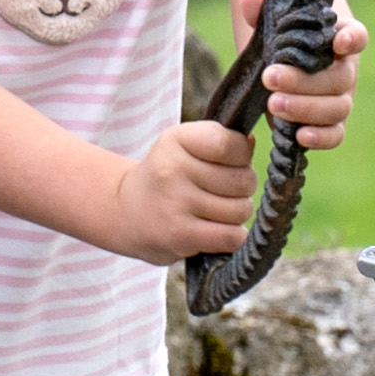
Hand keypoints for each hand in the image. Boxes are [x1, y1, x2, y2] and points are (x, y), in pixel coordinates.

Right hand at [109, 116, 264, 265]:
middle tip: (221, 192)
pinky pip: (232, 236)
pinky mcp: (180, 235)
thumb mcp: (184, 146)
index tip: (229, 162)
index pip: (232, 144)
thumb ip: (220, 142)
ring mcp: (175, 203)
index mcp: (176, 140)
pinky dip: (232, 236)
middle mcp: (172, 169)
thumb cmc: (167, 176)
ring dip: (236, 215)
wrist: (124, 212)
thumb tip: (250, 142)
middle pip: (243, 180)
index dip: (242, 156)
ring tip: (214, 212)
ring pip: (241, 209)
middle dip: (242, 188)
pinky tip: (215, 230)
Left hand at [233, 0, 366, 140]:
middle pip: (341, 78)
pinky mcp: (329, 124)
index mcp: (340, 39)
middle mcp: (345, 70)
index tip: (338, 41)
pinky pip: (335, 135)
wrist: (280, 67)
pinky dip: (321, 138)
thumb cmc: (281, 40)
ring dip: (306, 108)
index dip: (352, 39)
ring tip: (273, 103)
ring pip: (338, 108)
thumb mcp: (270, 22)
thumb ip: (260, 9)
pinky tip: (299, 136)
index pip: (357, 36)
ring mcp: (340, 99)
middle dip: (305, 80)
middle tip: (271, 76)